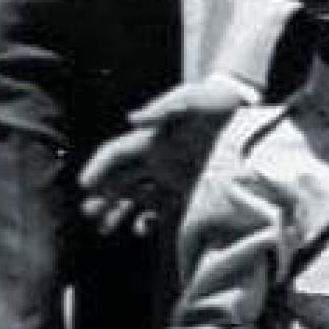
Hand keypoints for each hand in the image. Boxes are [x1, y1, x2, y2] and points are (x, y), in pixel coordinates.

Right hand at [79, 75, 253, 235]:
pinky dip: (148, 219)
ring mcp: (170, 174)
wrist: (243, 108)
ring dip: (117, 211)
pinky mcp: (188, 187)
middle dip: (101, 196)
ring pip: (135, 196)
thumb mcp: (189, 99)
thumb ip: (163, 109)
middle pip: (119, 179)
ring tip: (103, 229)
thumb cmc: (212, 99)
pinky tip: (141, 229)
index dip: (98, 168)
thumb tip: (133, 119)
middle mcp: (156, 158)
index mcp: (150, 138)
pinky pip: (161, 207)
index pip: (115, 154)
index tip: (84, 185)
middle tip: (89, 213)